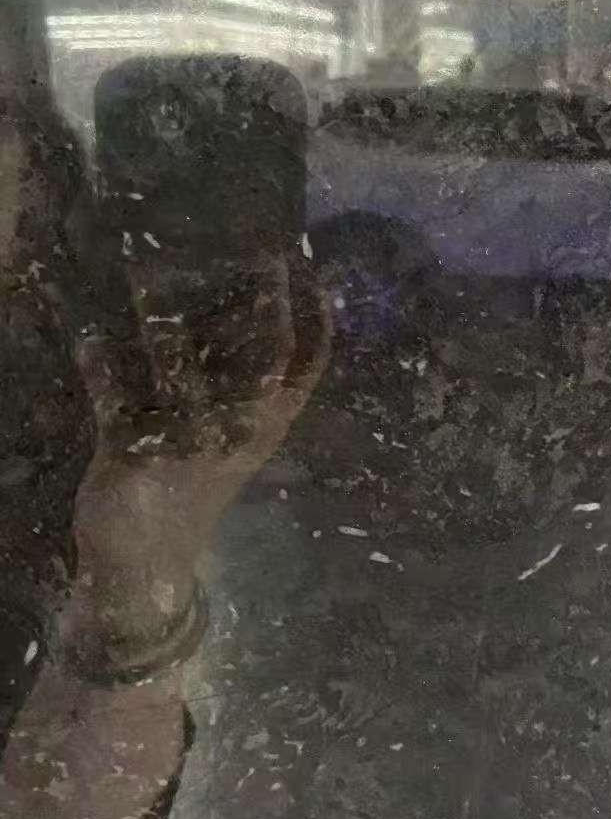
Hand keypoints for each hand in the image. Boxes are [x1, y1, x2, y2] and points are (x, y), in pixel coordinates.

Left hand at [68, 250, 327, 671]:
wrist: (150, 565)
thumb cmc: (195, 487)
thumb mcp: (233, 440)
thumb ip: (240, 384)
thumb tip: (239, 306)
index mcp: (267, 425)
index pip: (306, 365)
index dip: (314, 315)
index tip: (310, 263)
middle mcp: (238, 431)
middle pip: (261, 358)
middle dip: (265, 303)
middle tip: (263, 252)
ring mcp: (189, 443)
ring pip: (182, 370)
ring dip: (163, 319)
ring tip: (147, 271)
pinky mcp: (136, 455)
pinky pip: (117, 400)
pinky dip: (101, 365)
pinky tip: (88, 336)